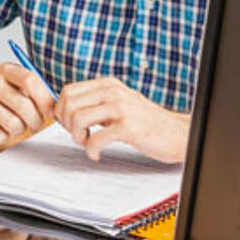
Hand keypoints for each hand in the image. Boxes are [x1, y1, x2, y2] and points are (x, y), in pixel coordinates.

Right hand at [0, 63, 54, 145]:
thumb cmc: (0, 95)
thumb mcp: (16, 84)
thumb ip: (37, 90)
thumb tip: (56, 108)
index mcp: (5, 70)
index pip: (30, 80)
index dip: (44, 99)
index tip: (51, 111)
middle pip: (24, 105)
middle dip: (36, 121)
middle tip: (36, 124)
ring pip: (13, 124)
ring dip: (20, 130)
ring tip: (16, 125)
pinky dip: (5, 136)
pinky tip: (1, 128)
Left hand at [55, 77, 188, 162]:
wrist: (178, 133)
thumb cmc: (146, 122)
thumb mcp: (119, 104)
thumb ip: (96, 104)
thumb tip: (63, 110)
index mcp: (109, 85)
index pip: (68, 91)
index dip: (61, 110)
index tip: (68, 124)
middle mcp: (114, 92)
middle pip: (69, 104)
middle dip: (66, 124)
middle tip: (78, 136)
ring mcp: (122, 108)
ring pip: (78, 118)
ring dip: (77, 136)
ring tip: (87, 144)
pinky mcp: (128, 127)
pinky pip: (95, 139)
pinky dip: (91, 150)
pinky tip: (97, 154)